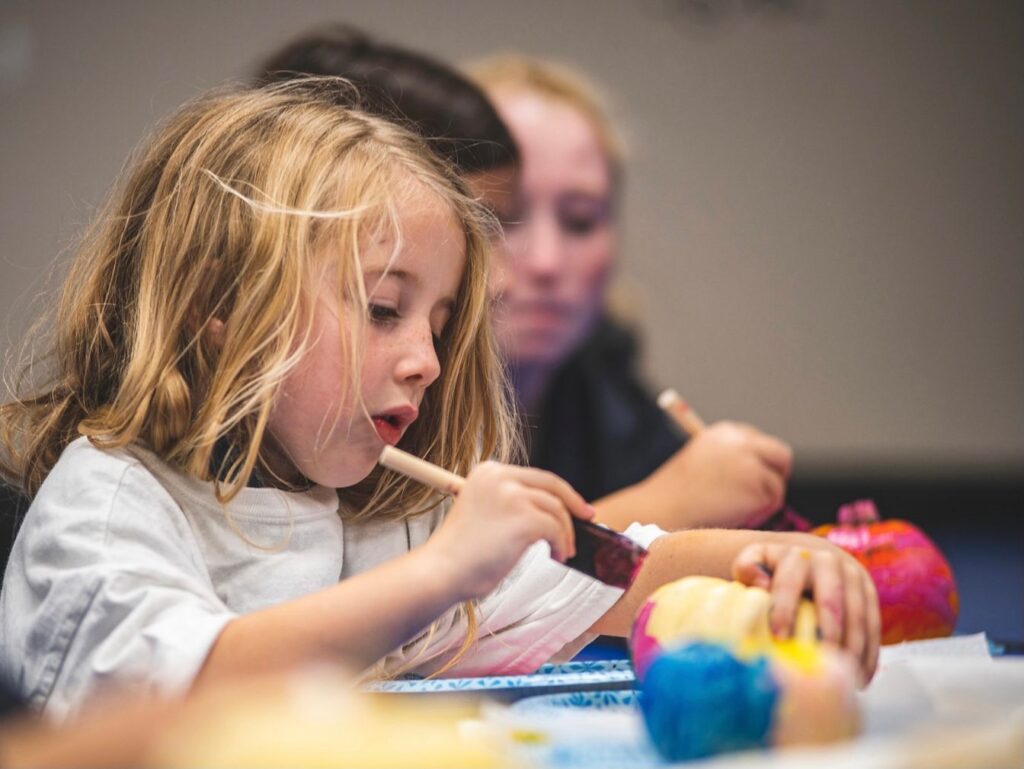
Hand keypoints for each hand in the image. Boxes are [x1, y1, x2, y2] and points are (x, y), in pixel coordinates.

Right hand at [427, 462, 595, 600]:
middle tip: (587, 517)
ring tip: (563, 551)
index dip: (557, 492)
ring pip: (557, 509)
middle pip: (551, 484)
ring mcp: (512, 495)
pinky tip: (557, 557)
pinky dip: (562, 544)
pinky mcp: (523, 517)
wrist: (441, 571)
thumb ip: (510, 504)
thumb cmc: (461, 553)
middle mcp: (499, 476)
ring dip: (565, 532)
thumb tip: (548, 511)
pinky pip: (556, 529)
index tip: (572, 505)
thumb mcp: (483, 513)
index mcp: (487, 471)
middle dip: (573, 502)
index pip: (534, 476)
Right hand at [642, 421, 792, 528]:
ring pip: (776, 484)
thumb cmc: (677, 494)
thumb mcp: (702, 463)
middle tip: (763, 498)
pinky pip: (772, 502)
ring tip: (731, 512)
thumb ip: (730, 461)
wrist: (662, 509)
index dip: (759, 462)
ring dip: (762, 501)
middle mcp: (742, 441)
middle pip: (779, 455)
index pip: (759, 442)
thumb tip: (759, 475)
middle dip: (775, 476)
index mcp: (725, 432)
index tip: (752, 480)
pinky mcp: (760, 484)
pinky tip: (732, 516)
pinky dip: (758, 514)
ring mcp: (752, 462)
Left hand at [732, 540, 880, 684]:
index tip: (780, 639)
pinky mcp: (870, 593)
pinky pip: (873, 625)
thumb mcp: (756, 560)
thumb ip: (748, 567)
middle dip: (826, 633)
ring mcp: (853, 577)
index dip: (784, 611)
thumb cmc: (775, 569)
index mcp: (797, 556)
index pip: (789, 583)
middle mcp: (829, 563)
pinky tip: (860, 678)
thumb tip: (762, 585)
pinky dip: (869, 654)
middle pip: (831, 601)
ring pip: (857, 616)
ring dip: (851, 649)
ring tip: (842, 678)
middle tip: (820, 663)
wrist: (811, 558)